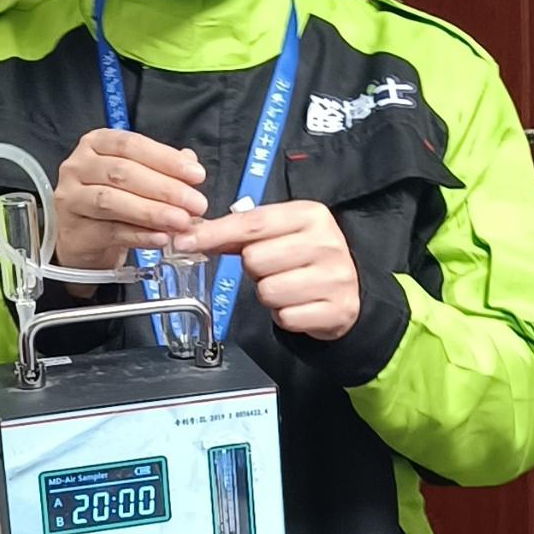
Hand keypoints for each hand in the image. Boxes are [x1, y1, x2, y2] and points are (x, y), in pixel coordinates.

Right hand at [54, 129, 206, 268]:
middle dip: (165, 188)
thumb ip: (163, 167)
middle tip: (196, 203)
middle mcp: (78, 166)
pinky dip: (139, 235)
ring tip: (181, 221)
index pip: (132, 145)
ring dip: (152, 212)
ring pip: (112, 202)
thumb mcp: (137, 175)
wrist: (84, 235)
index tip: (197, 175)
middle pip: (122, 173)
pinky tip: (162, 238)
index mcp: (96, 143)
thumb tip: (191, 163)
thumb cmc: (114, 197)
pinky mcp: (74, 230)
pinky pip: (110, 232)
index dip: (166, 159)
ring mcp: (72, 198)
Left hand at [185, 201, 360, 341]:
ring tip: (286, 286)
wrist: (348, 290)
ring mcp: (335, 277)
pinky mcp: (337, 309)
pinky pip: (285, 317)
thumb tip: (193, 233)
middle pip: (256, 259)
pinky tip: (298, 304)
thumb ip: (237, 232)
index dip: (215, 234)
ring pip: (268, 291)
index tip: (185, 241)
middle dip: (255, 269)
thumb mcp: (279, 234)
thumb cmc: (305, 259)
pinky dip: (284, 315)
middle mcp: (327, 242)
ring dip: (268, 294)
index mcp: (311, 215)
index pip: (253, 223)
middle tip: (273, 269)